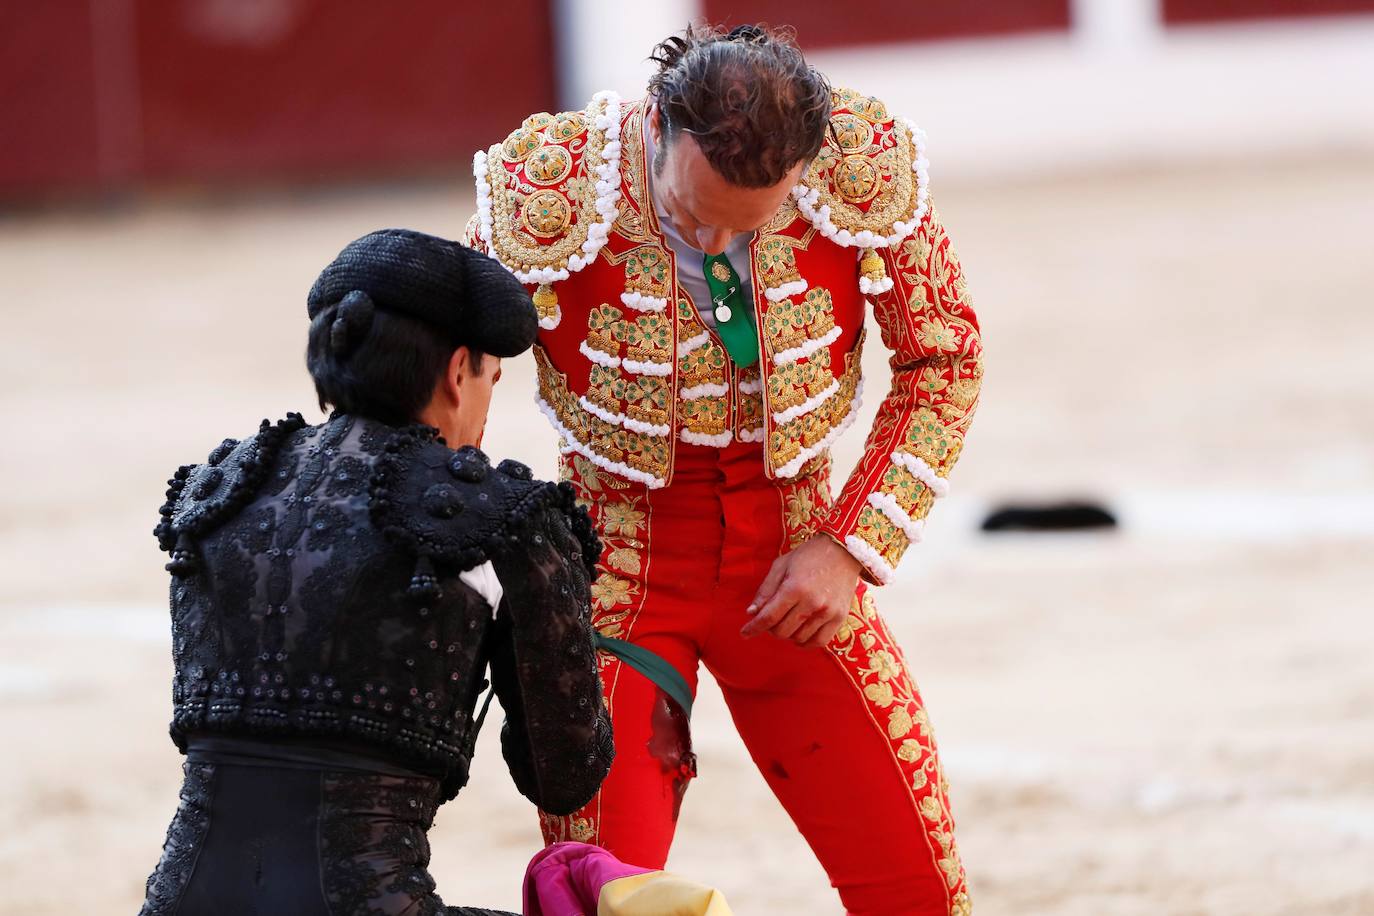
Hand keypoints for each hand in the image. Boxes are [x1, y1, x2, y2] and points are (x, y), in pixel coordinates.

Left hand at [741, 535, 861, 647]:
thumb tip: (752, 613)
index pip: (769, 617)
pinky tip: (801, 633)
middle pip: (782, 630)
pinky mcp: (839, 617)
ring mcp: (827, 612)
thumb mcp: (781, 566)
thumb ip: (765, 591)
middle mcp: (811, 603)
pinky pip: (819, 641)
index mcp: (794, 588)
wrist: (842, 551)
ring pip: (798, 638)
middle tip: (772, 618)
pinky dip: (806, 642)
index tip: (745, 632)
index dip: (754, 627)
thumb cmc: (808, 556)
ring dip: (788, 634)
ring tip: (788, 621)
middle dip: (770, 628)